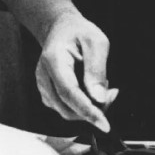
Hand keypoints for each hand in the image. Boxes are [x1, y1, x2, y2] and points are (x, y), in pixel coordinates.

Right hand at [35, 11, 117, 130]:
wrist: (61, 29)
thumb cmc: (79, 32)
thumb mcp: (96, 42)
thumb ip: (97, 69)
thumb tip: (98, 98)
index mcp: (54, 59)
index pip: (69, 93)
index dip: (87, 111)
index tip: (105, 125)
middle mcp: (43, 75)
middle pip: (66, 107)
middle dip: (93, 110)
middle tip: (112, 93)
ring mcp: (43, 86)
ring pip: (66, 111)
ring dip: (88, 108)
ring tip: (102, 87)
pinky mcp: (47, 92)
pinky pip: (65, 108)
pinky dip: (81, 106)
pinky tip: (91, 91)